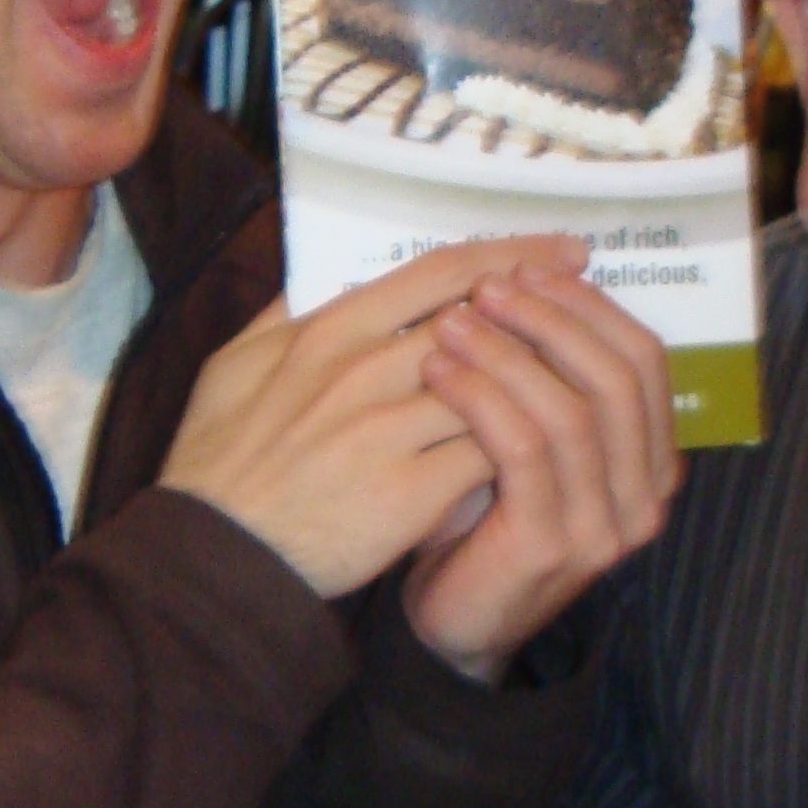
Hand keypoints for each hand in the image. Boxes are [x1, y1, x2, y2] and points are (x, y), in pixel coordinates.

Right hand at [160, 236, 589, 598]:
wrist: (214, 555)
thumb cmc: (219, 462)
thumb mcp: (233, 365)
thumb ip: (281, 315)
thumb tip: (319, 278)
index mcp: (327, 331)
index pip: (439, 274)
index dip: (509, 256)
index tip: (561, 252)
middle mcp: (362, 370)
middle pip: (481, 322)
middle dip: (545, 310)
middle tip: (593, 304)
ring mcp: (386, 431)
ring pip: (494, 387)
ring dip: (542, 378)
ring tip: (583, 376)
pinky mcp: (407, 492)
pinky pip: (486, 455)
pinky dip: (522, 445)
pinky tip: (550, 445)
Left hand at [402, 261, 683, 680]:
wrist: (455, 625)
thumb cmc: (486, 520)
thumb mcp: (531, 439)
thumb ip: (548, 376)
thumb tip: (525, 269)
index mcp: (652, 462)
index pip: (644, 358)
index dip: (587, 305)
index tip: (525, 268)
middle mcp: (644, 496)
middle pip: (619, 377)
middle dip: (551, 319)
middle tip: (487, 288)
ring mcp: (603, 527)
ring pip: (570, 410)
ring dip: (507, 353)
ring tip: (450, 323)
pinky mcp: (549, 545)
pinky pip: (523, 449)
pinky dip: (481, 397)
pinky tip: (439, 372)